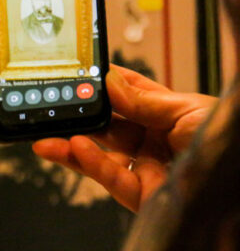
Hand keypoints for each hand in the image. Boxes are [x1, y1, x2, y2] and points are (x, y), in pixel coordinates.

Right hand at [32, 65, 216, 211]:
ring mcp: (145, 167)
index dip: (100, 84)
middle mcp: (151, 141)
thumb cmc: (229, 139)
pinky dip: (91, 163)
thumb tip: (107, 81)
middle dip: (77, 117)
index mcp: (165, 114)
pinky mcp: (142, 194)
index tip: (76, 75)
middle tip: (53, 106)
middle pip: (105, 127)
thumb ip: (142, 100)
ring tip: (48, 136)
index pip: (124, 94)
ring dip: (70, 145)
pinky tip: (75, 148)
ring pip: (99, 156)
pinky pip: (110, 178)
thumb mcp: (185, 109)